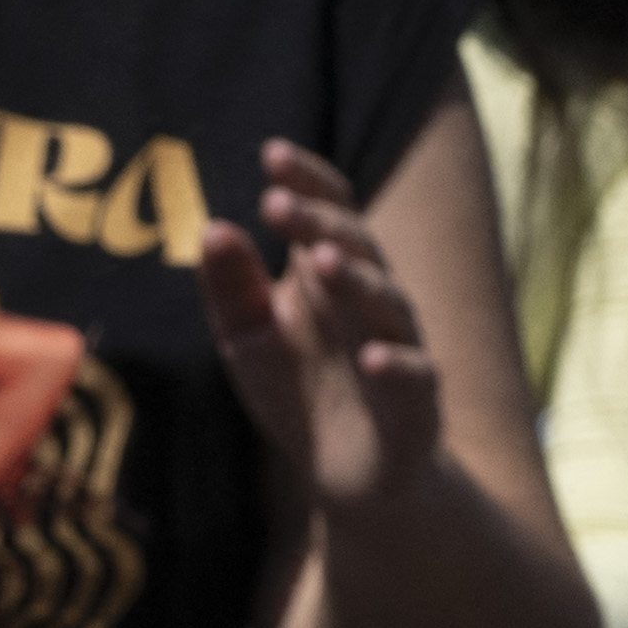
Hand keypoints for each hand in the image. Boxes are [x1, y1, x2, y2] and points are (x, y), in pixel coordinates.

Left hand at [195, 140, 445, 519]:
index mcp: (331, 278)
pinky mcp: (416, 404)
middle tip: (276, 202)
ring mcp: (400, 347)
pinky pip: (414, 378)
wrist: (349, 475)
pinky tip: (373, 357)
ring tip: (322, 261)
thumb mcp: (249, 339)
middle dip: (319, 223)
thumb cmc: (299, 392)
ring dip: (356, 281)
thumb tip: (210, 227)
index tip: (270, 152)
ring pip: (388, 303)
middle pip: (356, 247)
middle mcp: (372, 302)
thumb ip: (231, 288)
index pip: (329, 213)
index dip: (307, 182)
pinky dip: (397, 365)